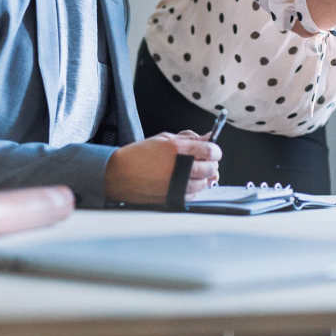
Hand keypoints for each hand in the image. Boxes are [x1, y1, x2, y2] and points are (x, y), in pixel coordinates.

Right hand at [104, 131, 221, 204]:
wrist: (120, 175)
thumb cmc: (139, 155)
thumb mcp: (164, 138)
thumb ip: (188, 138)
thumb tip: (207, 138)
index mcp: (178, 149)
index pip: (211, 150)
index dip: (215, 150)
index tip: (212, 150)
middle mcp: (180, 168)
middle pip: (211, 168)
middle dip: (210, 163)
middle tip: (203, 160)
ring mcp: (178, 185)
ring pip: (205, 183)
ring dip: (203, 177)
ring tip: (192, 171)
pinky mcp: (174, 198)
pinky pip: (195, 195)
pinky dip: (195, 189)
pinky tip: (186, 181)